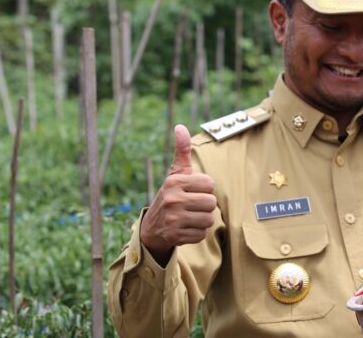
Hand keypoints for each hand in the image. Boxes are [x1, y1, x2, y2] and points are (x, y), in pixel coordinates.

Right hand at [140, 124, 215, 265]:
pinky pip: (201, 235)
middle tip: (192, 206)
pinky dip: (196, 233)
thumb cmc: (170, 196)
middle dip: (205, 206)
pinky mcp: (175, 236)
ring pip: (208, 220)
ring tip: (189, 217)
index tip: (193, 191)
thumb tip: (180, 127)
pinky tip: (185, 228)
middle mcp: (172, 199)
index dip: (205, 189)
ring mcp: (173, 219)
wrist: (151, 228)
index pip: (210, 184)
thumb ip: (182, 152)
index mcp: (174, 182)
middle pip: (211, 203)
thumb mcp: (175, 174)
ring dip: (202, 220)